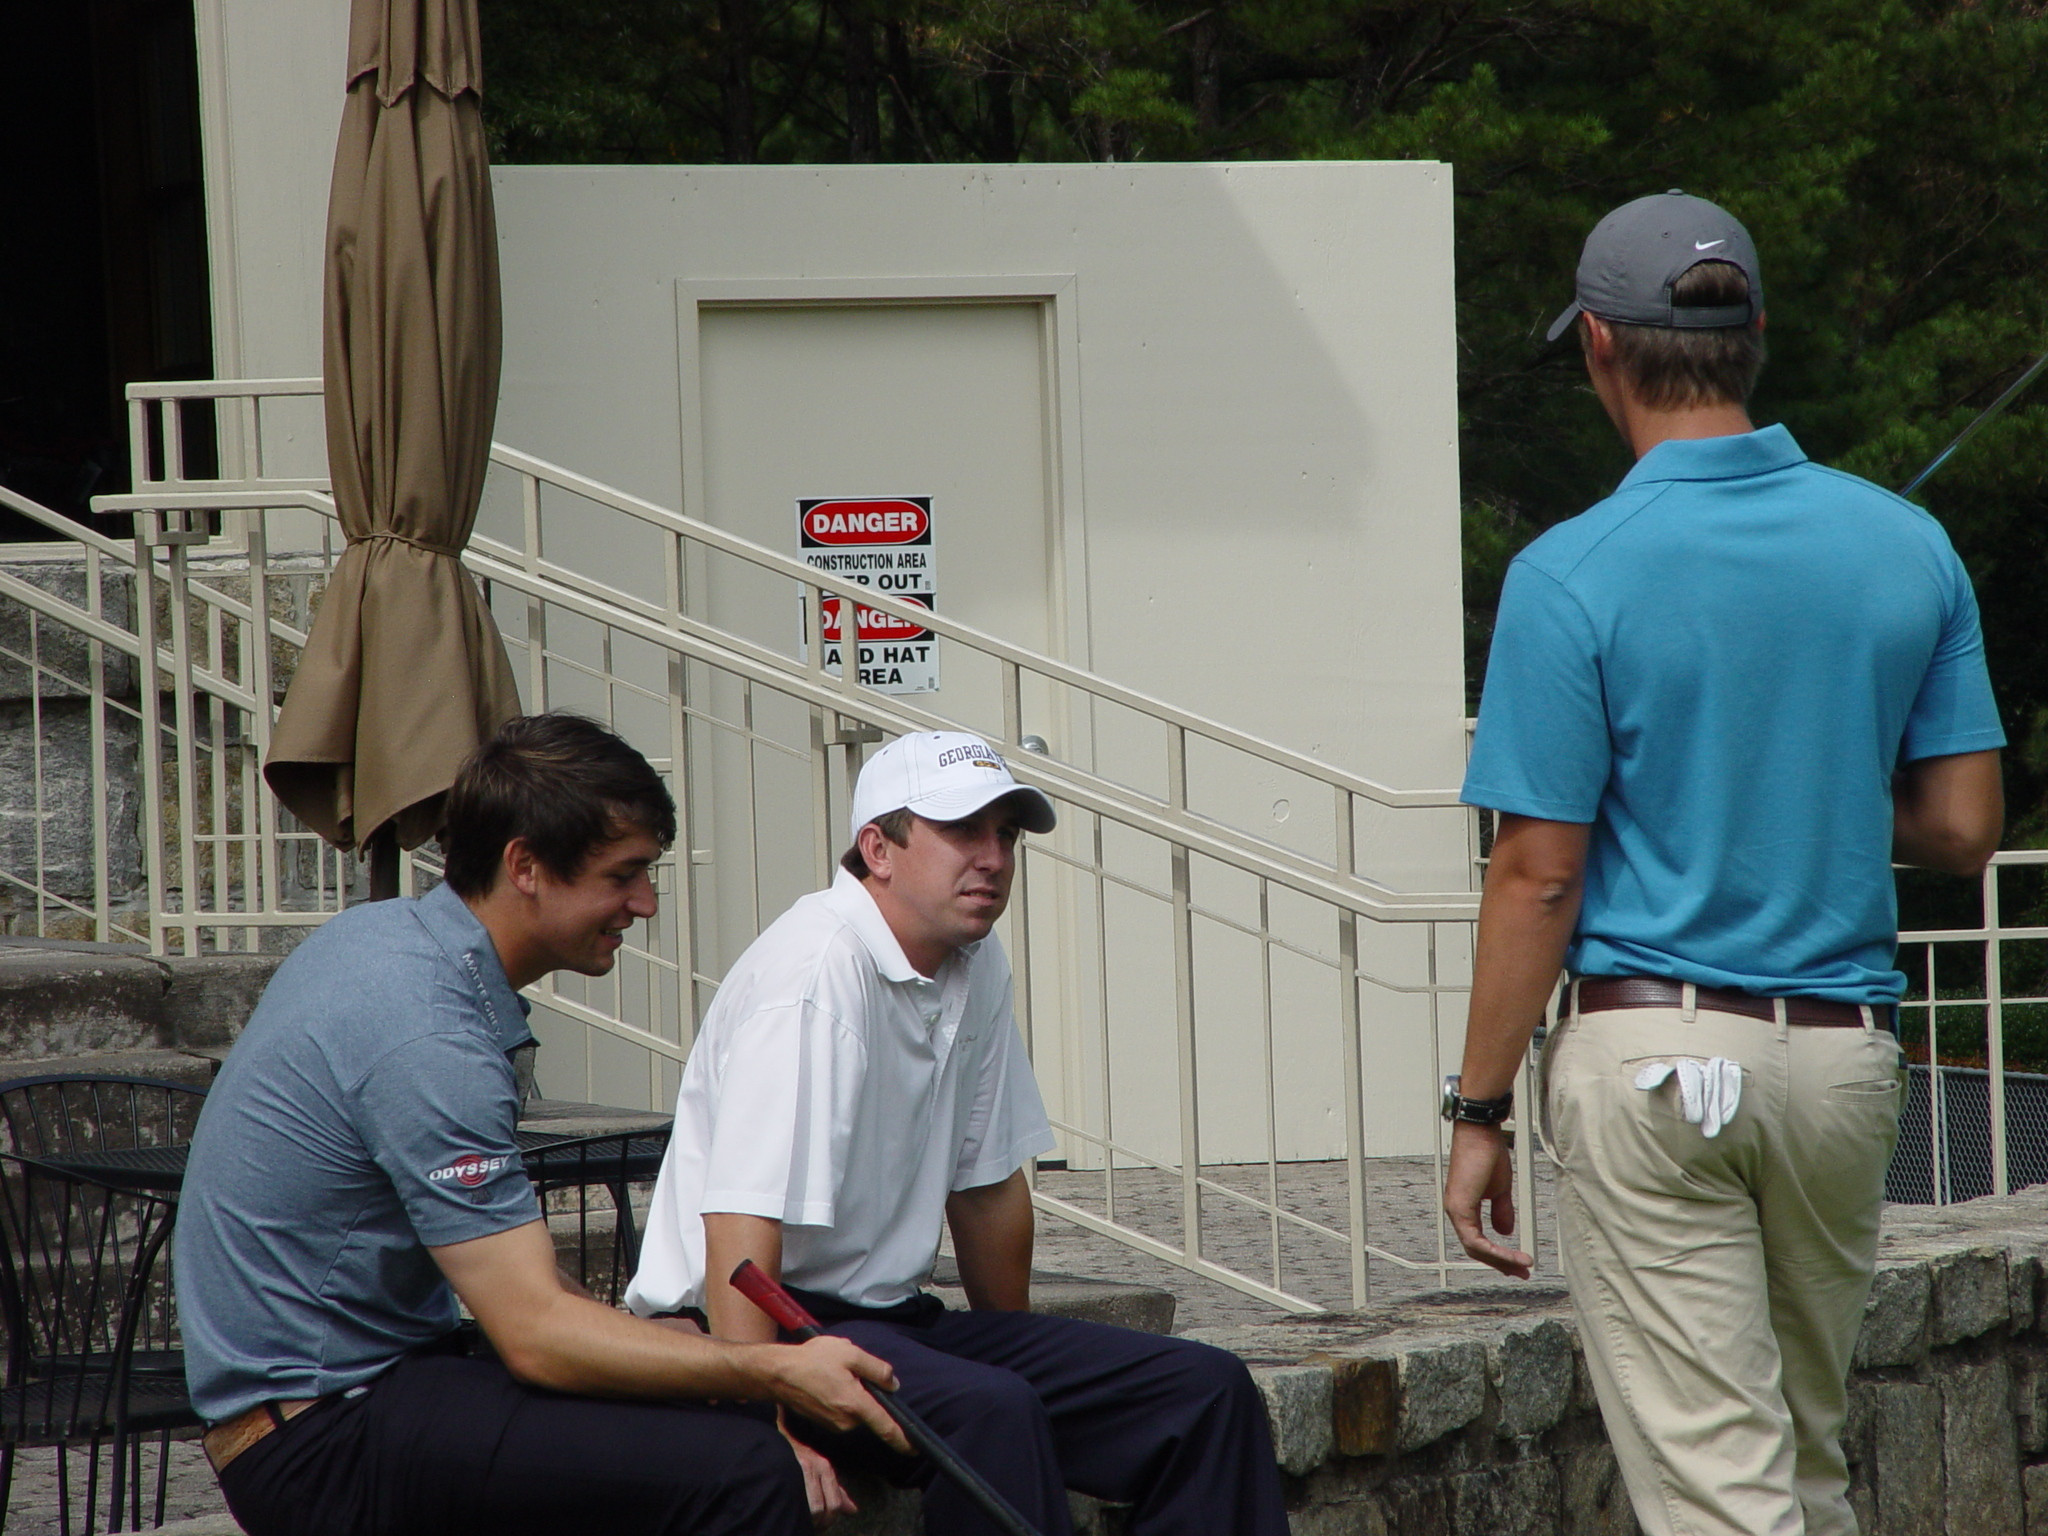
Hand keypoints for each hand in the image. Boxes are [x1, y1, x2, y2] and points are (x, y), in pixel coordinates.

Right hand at [758, 1336, 909, 1454]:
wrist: (778, 1374)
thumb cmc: (813, 1360)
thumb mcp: (850, 1353)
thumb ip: (876, 1369)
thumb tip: (894, 1385)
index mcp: (856, 1405)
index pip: (886, 1427)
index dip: (903, 1438)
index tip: (916, 1447)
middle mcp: (846, 1421)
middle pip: (870, 1411)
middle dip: (868, 1393)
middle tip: (850, 1370)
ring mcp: (834, 1425)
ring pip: (856, 1410)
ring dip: (853, 1395)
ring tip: (834, 1373)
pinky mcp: (825, 1424)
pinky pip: (844, 1412)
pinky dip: (842, 1399)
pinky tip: (826, 1381)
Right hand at [780, 1411, 856, 1527]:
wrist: (772, 1438)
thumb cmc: (795, 1457)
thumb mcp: (818, 1469)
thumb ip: (835, 1489)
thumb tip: (853, 1510)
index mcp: (824, 1466)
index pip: (835, 1503)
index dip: (829, 1520)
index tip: (821, 1525)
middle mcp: (813, 1466)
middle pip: (823, 1508)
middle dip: (818, 1523)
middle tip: (811, 1526)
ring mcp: (797, 1469)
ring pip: (809, 1508)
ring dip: (806, 1520)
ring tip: (799, 1519)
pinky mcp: (783, 1472)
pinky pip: (793, 1501)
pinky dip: (794, 1512)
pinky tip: (790, 1512)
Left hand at [1443, 1120, 1532, 1277]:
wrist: (1480, 1133)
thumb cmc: (1486, 1153)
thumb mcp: (1499, 1188)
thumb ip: (1501, 1211)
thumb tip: (1504, 1231)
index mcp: (1464, 1208)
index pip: (1478, 1241)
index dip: (1498, 1255)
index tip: (1518, 1263)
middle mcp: (1456, 1212)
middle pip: (1476, 1250)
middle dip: (1501, 1264)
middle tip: (1523, 1272)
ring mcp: (1455, 1210)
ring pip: (1475, 1249)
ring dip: (1501, 1260)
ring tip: (1523, 1265)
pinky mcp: (1459, 1207)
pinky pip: (1475, 1239)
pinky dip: (1495, 1250)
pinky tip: (1512, 1254)